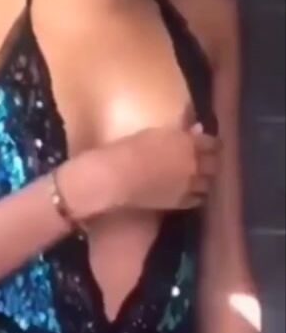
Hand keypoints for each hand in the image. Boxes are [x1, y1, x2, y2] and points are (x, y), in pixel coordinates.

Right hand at [88, 123, 220, 211]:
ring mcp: (188, 185)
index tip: (210, 144)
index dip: (212, 144)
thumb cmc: (131, 149)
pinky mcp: (179, 202)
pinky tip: (192, 193)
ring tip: (200, 178)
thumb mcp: (157, 134)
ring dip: (206, 179)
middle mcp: (194, 165)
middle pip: (213, 164)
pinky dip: (197, 195)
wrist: (119, 177)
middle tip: (207, 161)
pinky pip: (196, 199)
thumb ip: (180, 132)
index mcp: (189, 143)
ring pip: (207, 183)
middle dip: (212, 162)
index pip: (212, 144)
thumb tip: (197, 129)